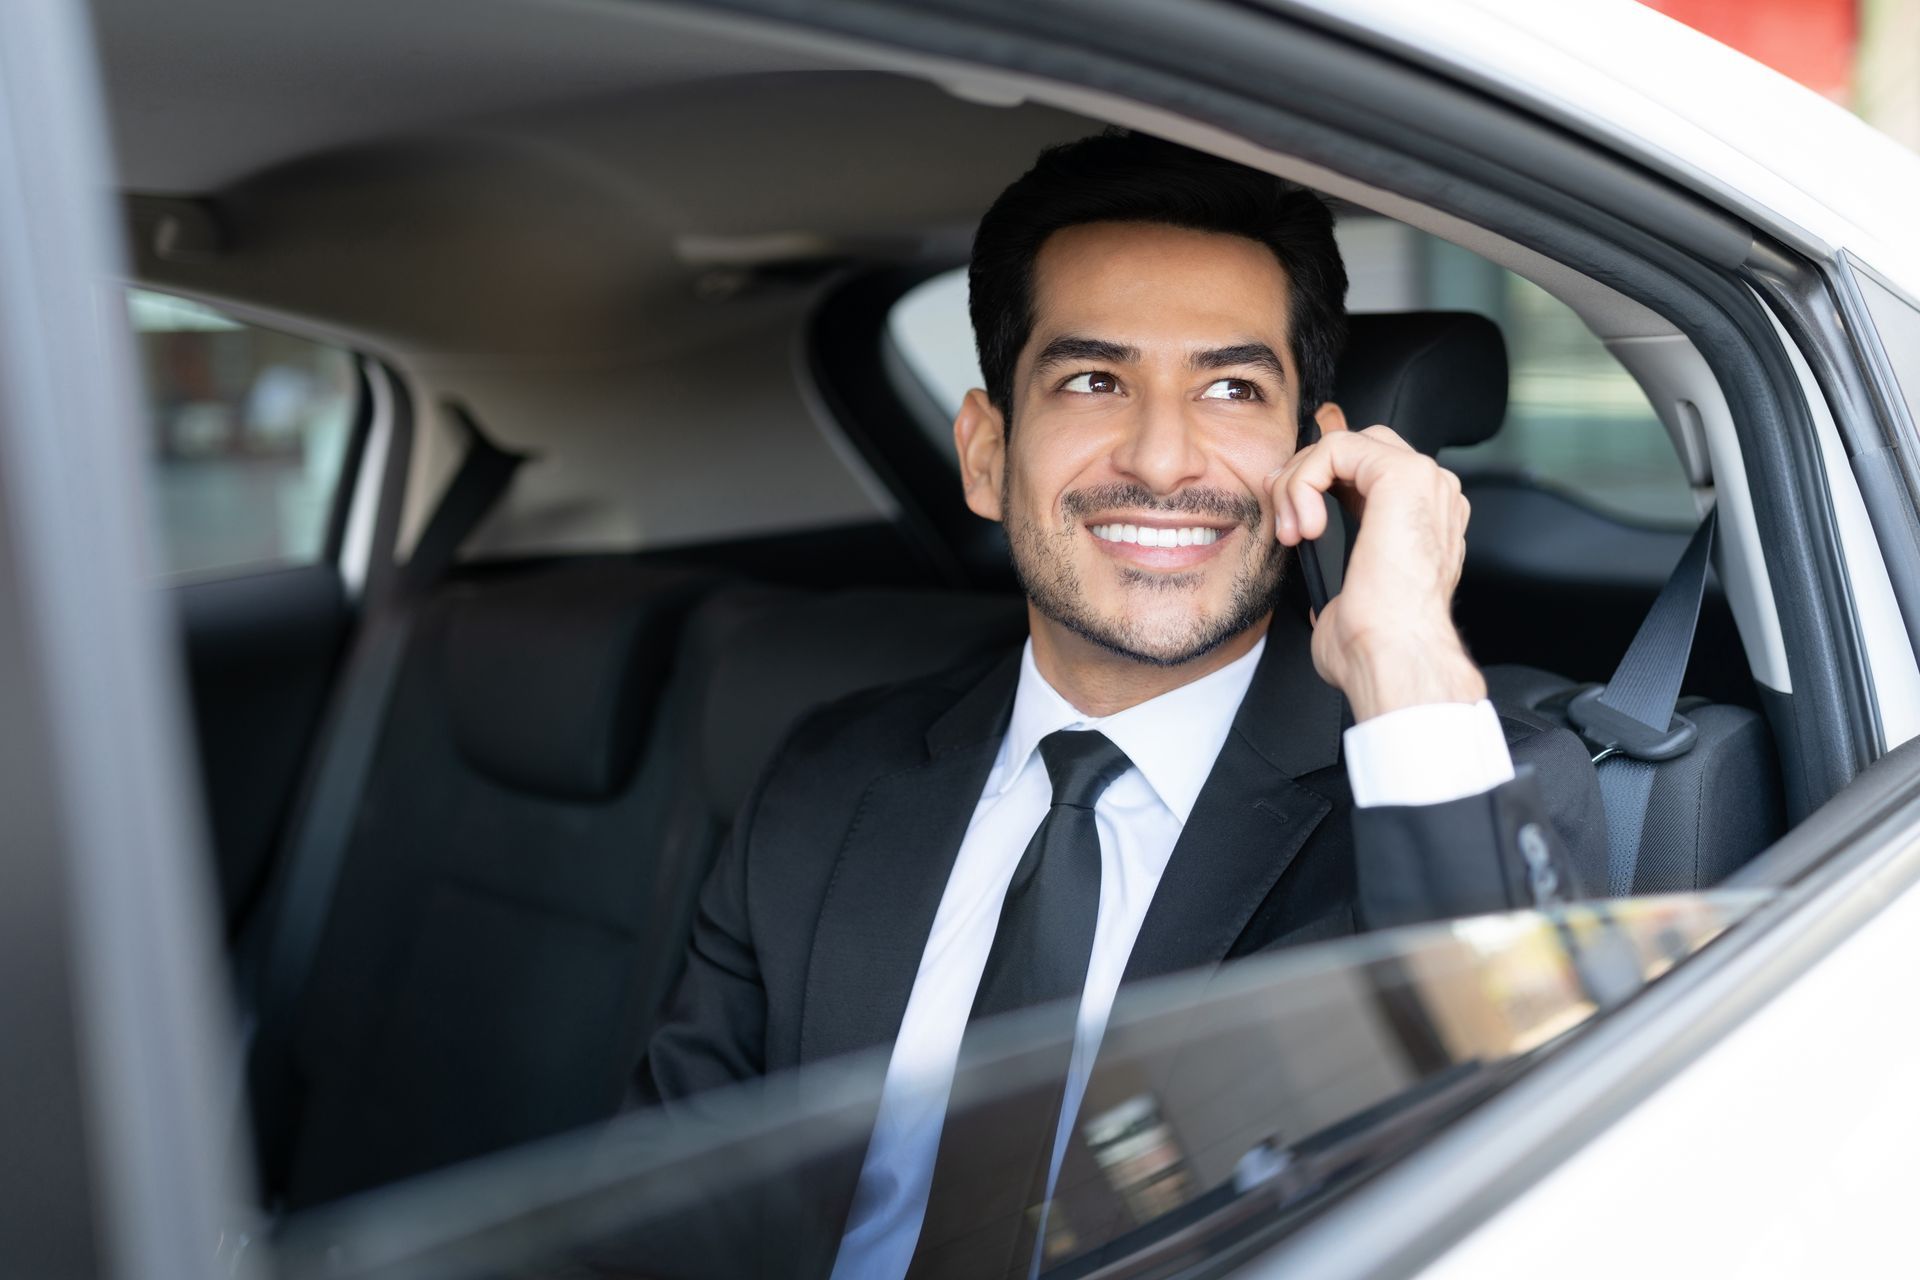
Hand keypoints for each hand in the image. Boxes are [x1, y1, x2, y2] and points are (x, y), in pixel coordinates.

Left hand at [1268, 423, 1485, 720]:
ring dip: (1299, 483)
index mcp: (1424, 520)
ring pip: (1342, 445)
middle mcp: (1432, 495)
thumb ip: (1338, 574)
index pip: (1366, 470)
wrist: (1394, 657)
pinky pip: (1336, 447)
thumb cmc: (1376, 642)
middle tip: (1285, 519)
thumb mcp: (1347, 597)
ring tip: (1293, 532)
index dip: (1317, 483)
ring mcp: (1424, 481)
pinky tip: (1305, 526)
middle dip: (1305, 474)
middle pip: (1355, 446)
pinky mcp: (1403, 475)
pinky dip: (1304, 481)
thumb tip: (1316, 584)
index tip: (1290, 520)